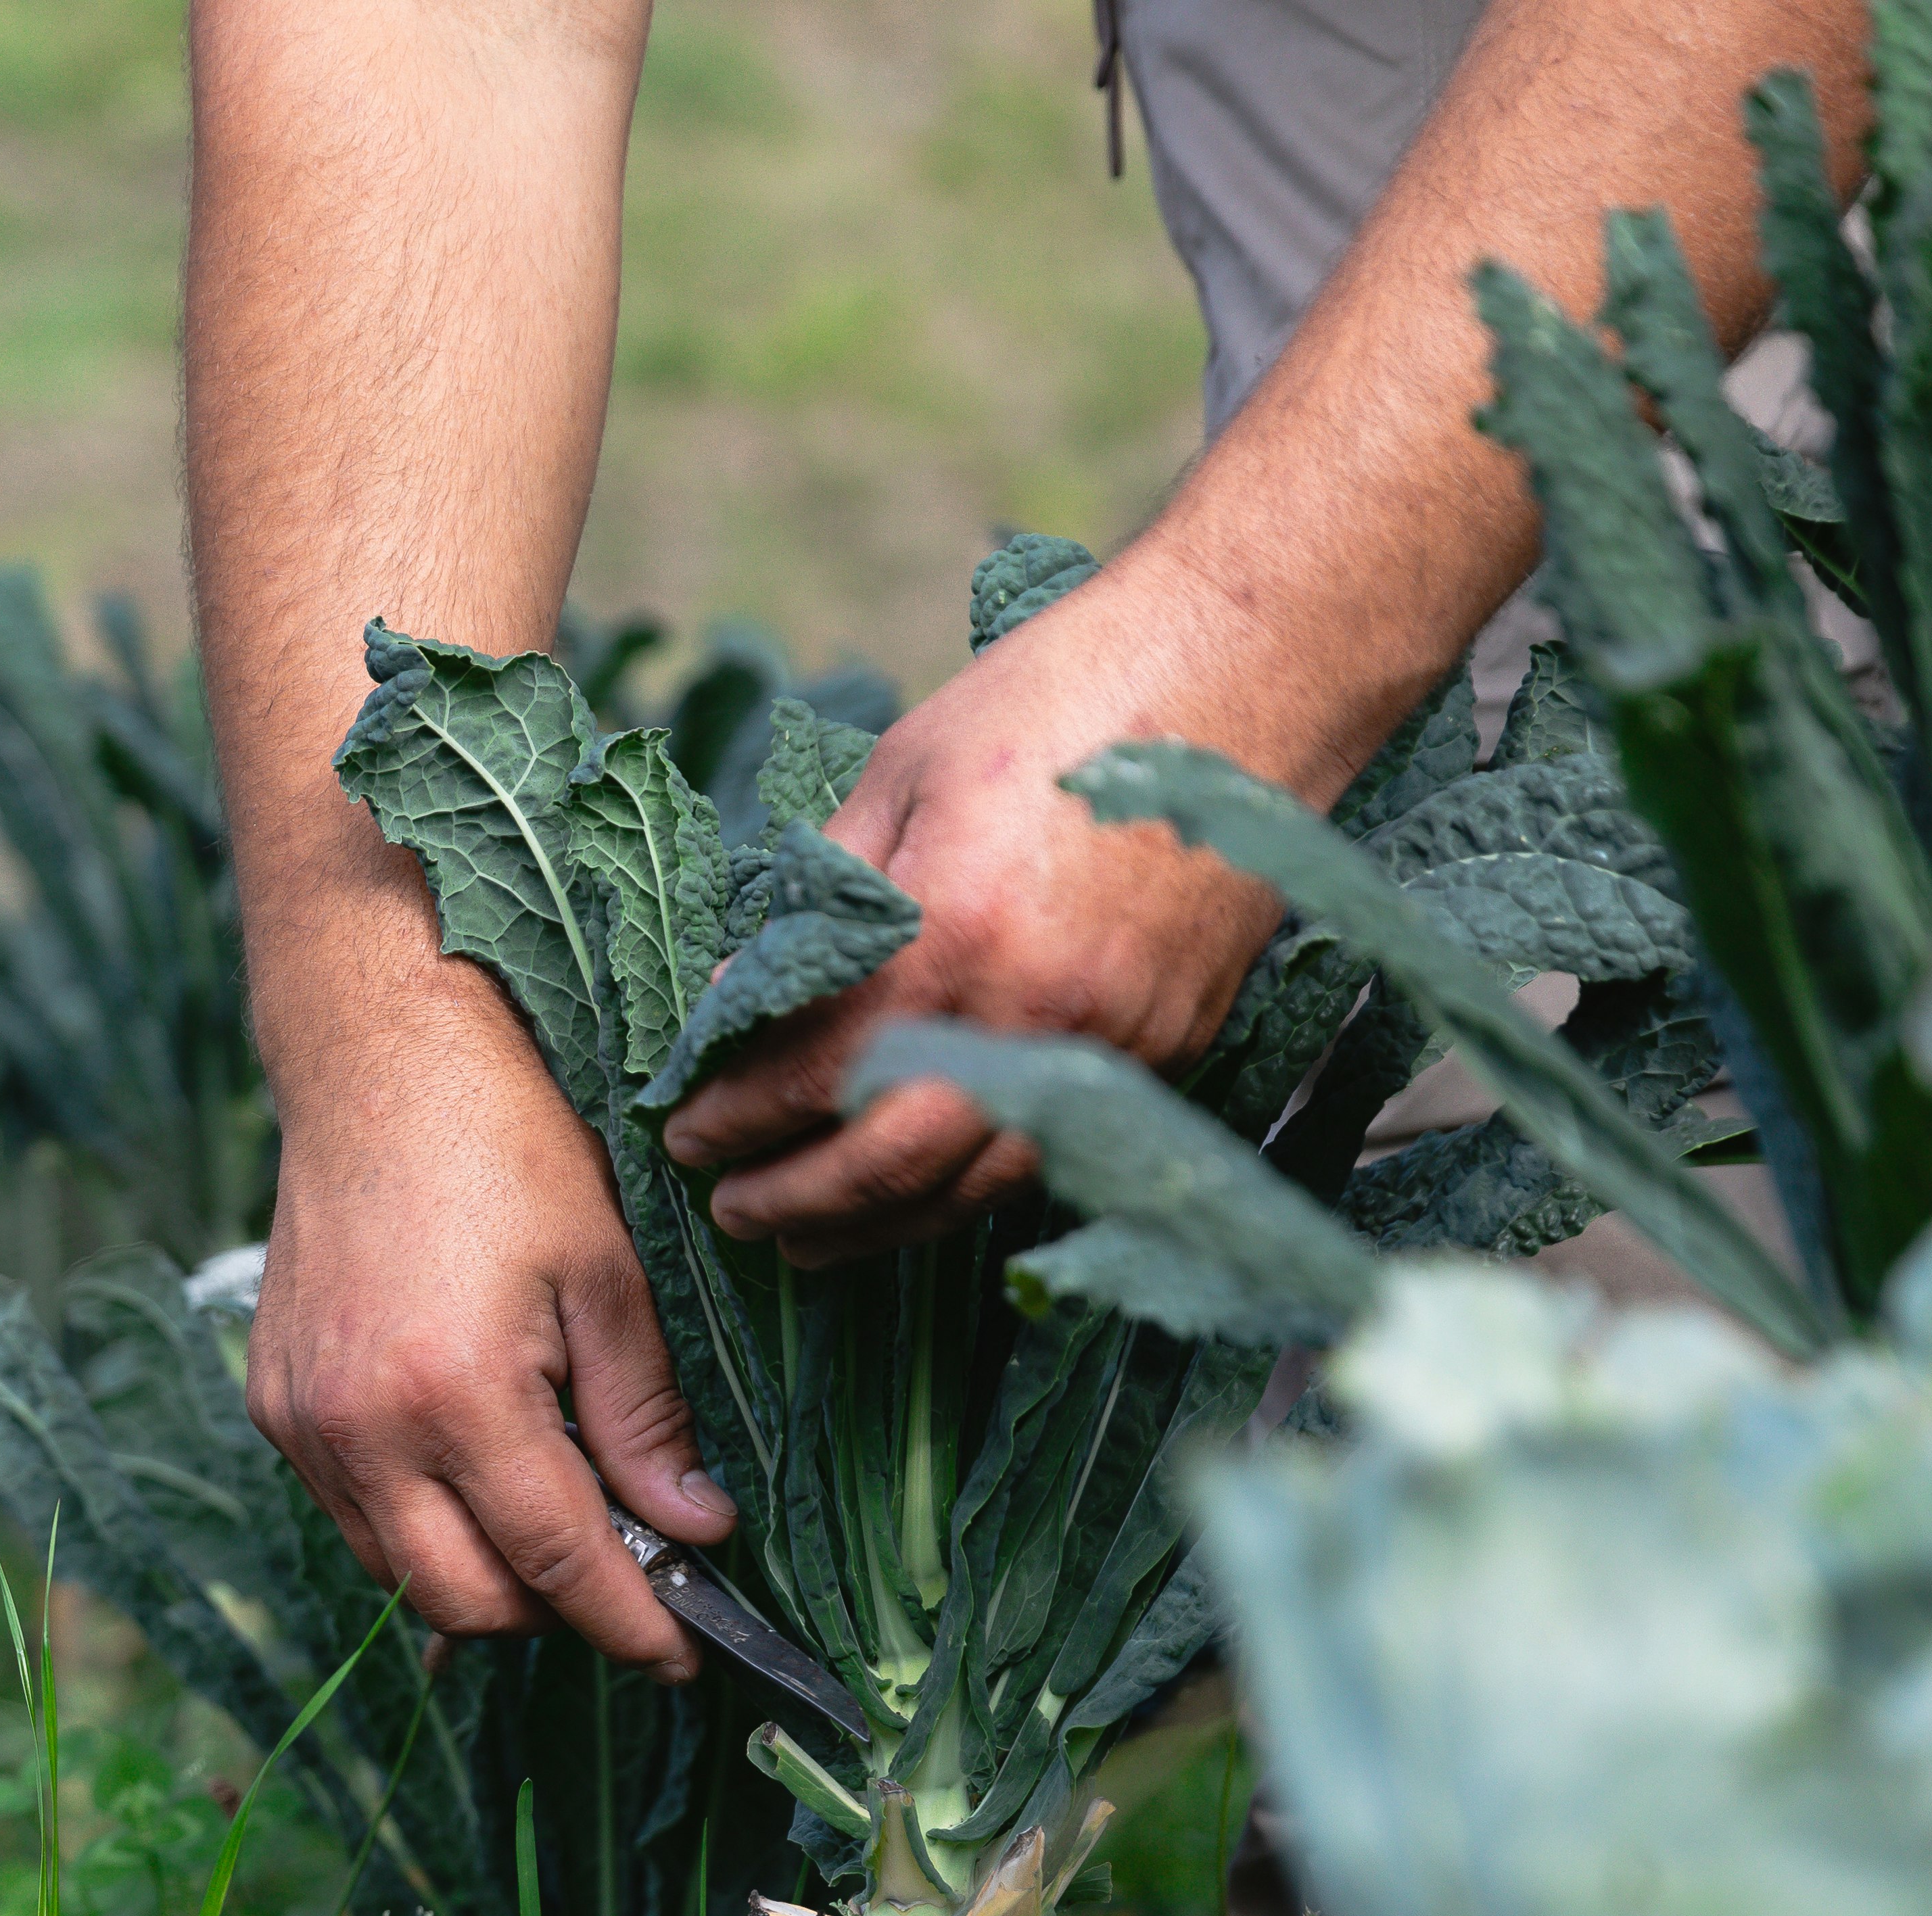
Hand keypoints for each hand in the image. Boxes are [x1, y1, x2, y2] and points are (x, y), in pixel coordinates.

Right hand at [246, 990, 737, 1675]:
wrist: (374, 1064)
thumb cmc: (502, 1147)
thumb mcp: (605, 1278)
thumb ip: (644, 1420)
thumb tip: (697, 1530)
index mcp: (456, 1395)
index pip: (556, 1563)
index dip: (629, 1624)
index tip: (682, 1655)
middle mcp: (361, 1430)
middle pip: (465, 1602)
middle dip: (552, 1614)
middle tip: (625, 1583)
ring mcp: (304, 1424)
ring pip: (399, 1573)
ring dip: (482, 1576)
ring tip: (551, 1521)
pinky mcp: (275, 1407)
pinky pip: (352, 1516)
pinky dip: (419, 1525)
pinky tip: (470, 1472)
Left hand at [656, 570, 1298, 1260]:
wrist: (1250, 666)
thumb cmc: (1060, 698)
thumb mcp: (900, 774)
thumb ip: (815, 899)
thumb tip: (737, 1000)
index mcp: (952, 933)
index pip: (811, 1074)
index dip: (735, 1118)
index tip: (681, 1135)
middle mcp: (1037, 1012)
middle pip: (889, 1164)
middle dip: (793, 1201)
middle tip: (729, 1210)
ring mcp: (1113, 1043)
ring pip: (976, 1186)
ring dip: (878, 1225)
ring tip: (807, 1235)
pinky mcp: (1168, 1048)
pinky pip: (1049, 1155)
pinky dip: (967, 1189)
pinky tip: (917, 1192)